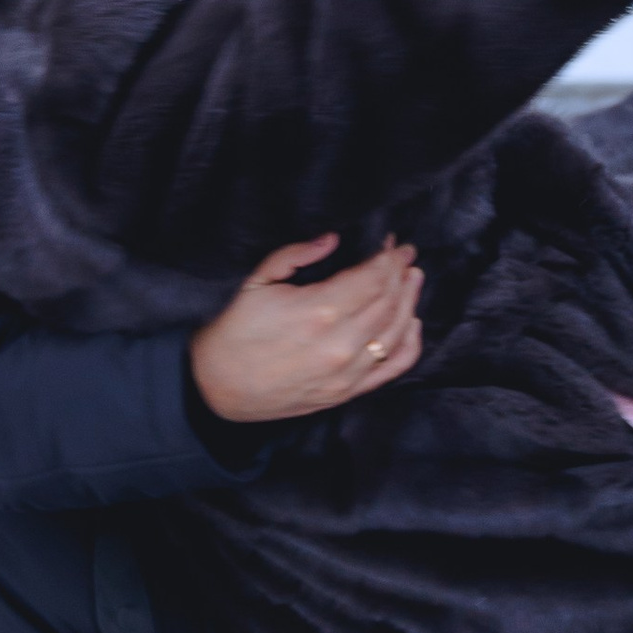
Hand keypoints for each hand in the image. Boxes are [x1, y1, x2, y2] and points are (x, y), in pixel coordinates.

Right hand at [190, 235, 424, 424]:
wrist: (218, 387)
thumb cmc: (236, 332)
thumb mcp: (257, 281)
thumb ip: (297, 254)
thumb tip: (332, 240)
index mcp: (318, 311)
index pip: (373, 279)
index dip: (389, 258)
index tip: (394, 244)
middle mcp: (340, 344)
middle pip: (389, 301)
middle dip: (400, 274)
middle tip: (405, 256)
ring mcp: (347, 372)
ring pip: (397, 331)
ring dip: (410, 301)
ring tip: (413, 279)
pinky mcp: (347, 392)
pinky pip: (393, 368)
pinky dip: (410, 343)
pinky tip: (412, 323)